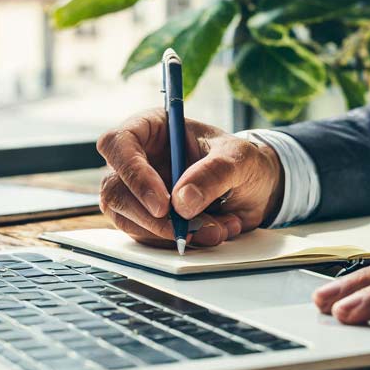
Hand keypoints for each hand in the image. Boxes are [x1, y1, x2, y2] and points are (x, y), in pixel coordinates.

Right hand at [97, 109, 283, 247]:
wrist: (256, 190)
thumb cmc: (242, 162)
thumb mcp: (239, 159)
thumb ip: (214, 173)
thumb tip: (182, 202)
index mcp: (152, 128)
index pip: (118, 143)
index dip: (133, 173)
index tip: (162, 203)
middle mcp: (138, 158)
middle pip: (114, 188)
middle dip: (150, 217)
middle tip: (185, 229)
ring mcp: (138, 191)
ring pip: (125, 218)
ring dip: (167, 233)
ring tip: (216, 229)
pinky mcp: (146, 218)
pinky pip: (146, 237)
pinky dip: (177, 242)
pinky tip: (212, 233)